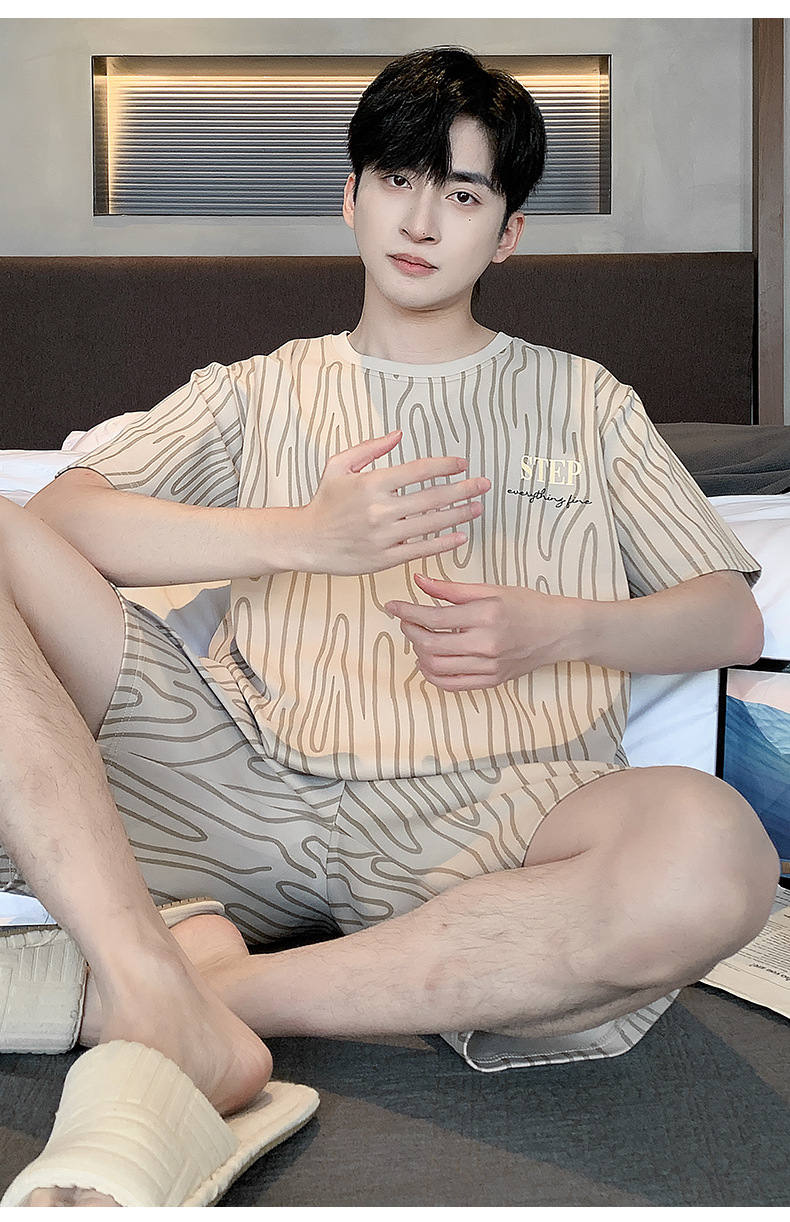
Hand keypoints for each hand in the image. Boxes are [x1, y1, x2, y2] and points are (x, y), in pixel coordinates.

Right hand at [297, 432, 489, 575]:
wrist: (306, 540)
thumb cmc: (324, 503)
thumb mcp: (339, 466)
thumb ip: (370, 448)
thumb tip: (399, 435)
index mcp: (371, 484)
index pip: (418, 471)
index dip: (445, 465)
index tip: (461, 463)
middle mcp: (380, 510)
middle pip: (432, 497)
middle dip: (463, 489)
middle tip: (482, 484)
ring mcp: (384, 536)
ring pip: (431, 523)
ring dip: (459, 514)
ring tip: (477, 507)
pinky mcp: (384, 558)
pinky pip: (421, 549)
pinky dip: (443, 543)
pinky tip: (460, 536)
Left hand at [386, 573, 583, 690]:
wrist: (559, 631)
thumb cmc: (528, 606)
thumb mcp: (490, 590)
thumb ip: (451, 589)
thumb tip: (418, 581)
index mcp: (486, 614)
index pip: (433, 616)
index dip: (407, 611)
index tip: (392, 606)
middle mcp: (486, 643)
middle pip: (431, 644)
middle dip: (410, 632)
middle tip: (406, 621)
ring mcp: (489, 666)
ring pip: (437, 667)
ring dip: (419, 653)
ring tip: (419, 639)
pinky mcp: (491, 681)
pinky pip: (451, 685)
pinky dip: (432, 675)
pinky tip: (428, 661)